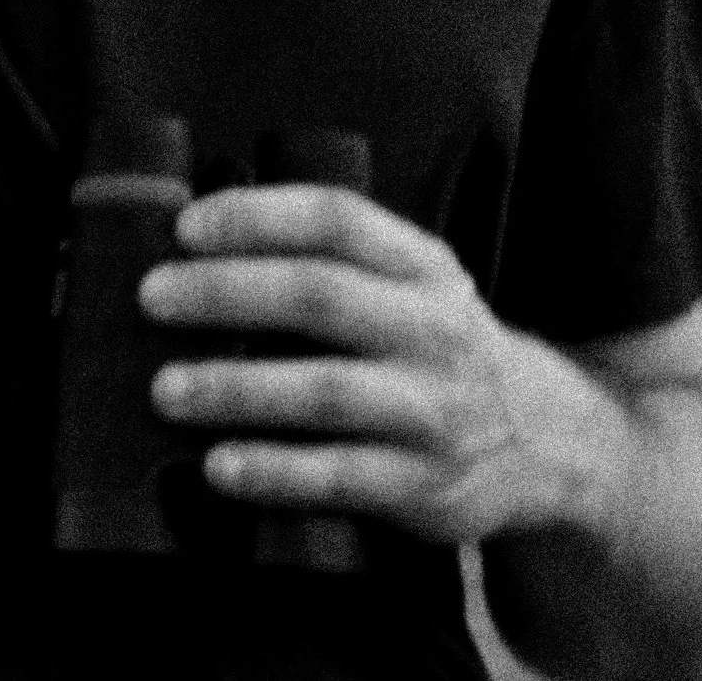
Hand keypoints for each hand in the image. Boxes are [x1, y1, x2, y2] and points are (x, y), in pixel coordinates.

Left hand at [139, 181, 626, 547]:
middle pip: (319, 296)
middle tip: (152, 298)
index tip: (184, 226)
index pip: (335, 219)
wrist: (549, 441)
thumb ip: (336, 260)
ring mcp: (431, 409)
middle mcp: (432, 328)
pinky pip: (340, 476)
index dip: (258, 215)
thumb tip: (197, 240)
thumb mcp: (414, 283)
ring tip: (164, 389)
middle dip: (227, 293)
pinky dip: (275, 471)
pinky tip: (219, 466)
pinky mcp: (426, 486)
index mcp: (422, 265)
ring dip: (237, 388)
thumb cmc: (437, 345)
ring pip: (325, 390)